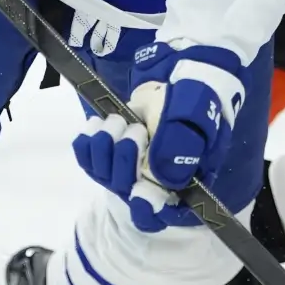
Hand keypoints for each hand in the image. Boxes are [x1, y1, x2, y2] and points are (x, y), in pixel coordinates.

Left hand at [72, 42, 245, 231]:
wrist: (180, 72)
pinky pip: (88, 159)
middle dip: (126, 161)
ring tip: (117, 121)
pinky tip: (95, 125)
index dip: (147, 209)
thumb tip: (159, 174)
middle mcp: (156, 180)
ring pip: (105, 175)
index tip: (139, 192)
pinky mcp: (110, 151)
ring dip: (105, 149)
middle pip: (128, 191)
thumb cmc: (196, 95)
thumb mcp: (198, 115)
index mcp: (186, 181)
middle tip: (134, 129)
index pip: (163, 213)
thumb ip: (182, 144)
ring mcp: (131, 167)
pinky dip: (86, 144)